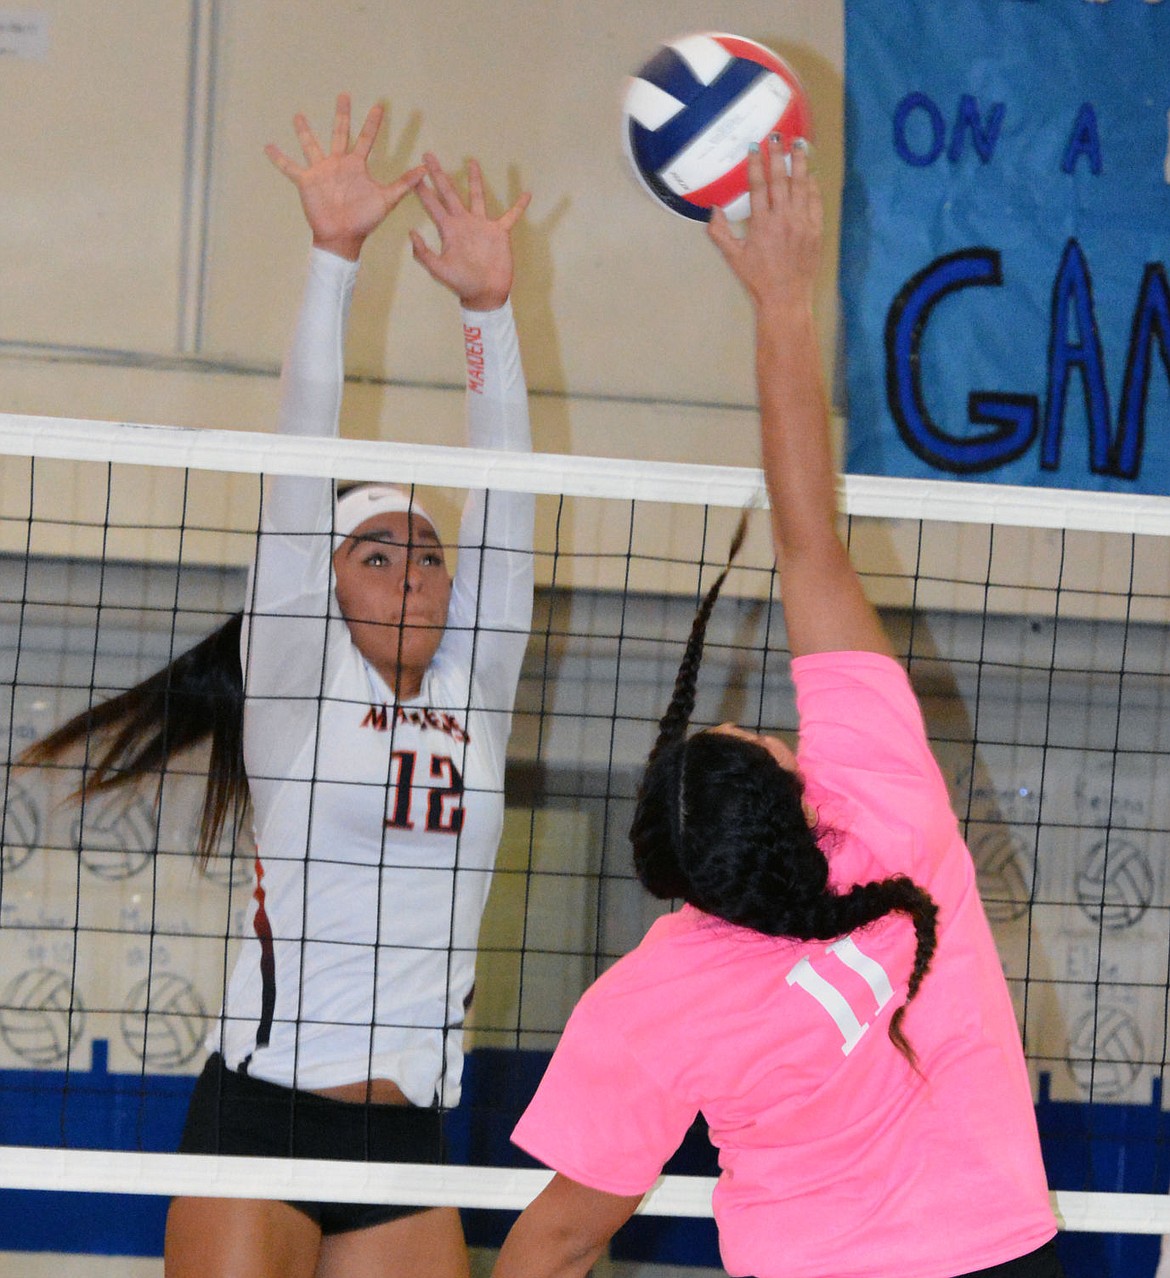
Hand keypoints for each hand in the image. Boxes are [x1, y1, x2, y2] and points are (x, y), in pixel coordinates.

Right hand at [265, 93, 424, 260]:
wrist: (342, 237)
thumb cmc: (364, 221)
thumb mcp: (386, 200)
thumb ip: (403, 184)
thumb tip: (424, 170)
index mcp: (356, 166)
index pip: (366, 139)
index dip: (372, 123)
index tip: (379, 106)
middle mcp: (338, 164)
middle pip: (340, 133)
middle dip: (342, 114)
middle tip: (344, 94)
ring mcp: (321, 171)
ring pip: (311, 145)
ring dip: (304, 131)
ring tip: (298, 115)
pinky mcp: (306, 182)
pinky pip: (289, 168)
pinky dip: (278, 158)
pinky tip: (268, 146)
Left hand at [410, 154, 530, 309]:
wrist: (485, 293)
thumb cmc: (461, 283)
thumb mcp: (439, 269)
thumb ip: (424, 252)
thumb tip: (411, 232)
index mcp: (448, 230)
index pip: (433, 205)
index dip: (423, 190)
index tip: (414, 173)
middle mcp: (463, 223)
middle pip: (449, 193)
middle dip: (439, 174)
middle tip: (429, 155)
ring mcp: (481, 225)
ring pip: (477, 196)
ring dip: (475, 179)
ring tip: (471, 161)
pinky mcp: (499, 232)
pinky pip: (511, 216)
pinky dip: (518, 206)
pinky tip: (526, 194)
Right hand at [707, 139, 821, 314]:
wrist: (786, 297)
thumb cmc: (758, 279)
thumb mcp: (733, 258)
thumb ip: (720, 232)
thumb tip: (713, 210)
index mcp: (761, 224)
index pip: (758, 186)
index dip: (756, 165)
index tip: (754, 147)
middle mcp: (783, 219)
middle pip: (780, 180)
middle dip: (778, 155)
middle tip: (776, 136)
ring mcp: (802, 223)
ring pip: (801, 186)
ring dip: (799, 163)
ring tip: (799, 144)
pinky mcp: (815, 230)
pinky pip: (815, 202)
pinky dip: (812, 186)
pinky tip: (810, 174)